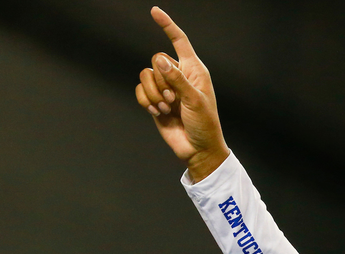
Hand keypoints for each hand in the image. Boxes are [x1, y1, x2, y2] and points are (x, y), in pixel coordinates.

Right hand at [135, 6, 228, 182]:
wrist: (197, 149)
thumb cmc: (204, 125)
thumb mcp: (195, 101)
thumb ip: (177, 79)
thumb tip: (159, 59)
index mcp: (194, 71)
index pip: (180, 42)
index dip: (167, 26)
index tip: (155, 11)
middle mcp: (179, 75)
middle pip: (157, 60)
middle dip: (162, 82)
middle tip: (174, 101)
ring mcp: (166, 88)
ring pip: (146, 75)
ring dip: (154, 94)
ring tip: (168, 109)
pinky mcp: (155, 100)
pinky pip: (140, 90)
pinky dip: (147, 101)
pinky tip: (159, 113)